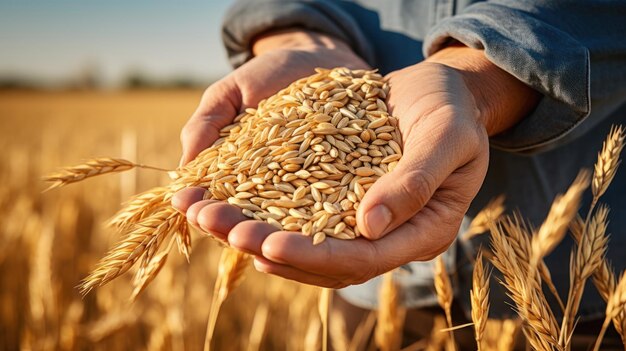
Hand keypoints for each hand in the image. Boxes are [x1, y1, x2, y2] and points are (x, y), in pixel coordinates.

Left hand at [173, 45, 538, 287]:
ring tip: (209, 216)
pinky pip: (302, 216)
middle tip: (221, 230)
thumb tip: (368, 227)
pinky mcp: (345, 200)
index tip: (266, 245)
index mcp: (423, 231)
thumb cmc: (454, 110)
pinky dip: (267, 211)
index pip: (363, 259)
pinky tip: (233, 205)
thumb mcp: (446, 137)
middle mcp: (391, 236)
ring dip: (257, 233)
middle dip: (270, 248)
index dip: (313, 256)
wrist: (444, 92)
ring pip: (307, 242)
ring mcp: (367, 221)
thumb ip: (414, 182)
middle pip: (326, 260)